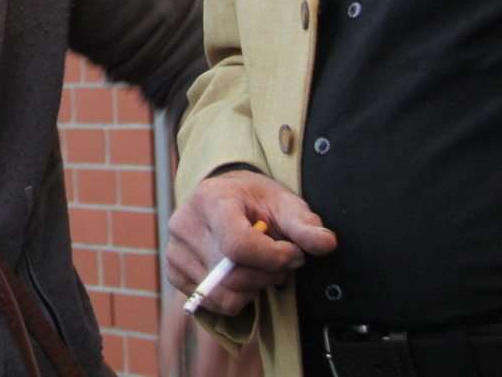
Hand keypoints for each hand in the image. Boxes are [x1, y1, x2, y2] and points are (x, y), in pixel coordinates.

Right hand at [166, 169, 336, 315]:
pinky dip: (235, 296)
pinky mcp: (174, 272)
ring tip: (261, 266)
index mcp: (210, 199)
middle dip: (269, 275)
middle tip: (283, 260)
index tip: (292, 252)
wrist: (225, 198)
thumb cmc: (256, 200)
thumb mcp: (284, 203)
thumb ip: (305, 225)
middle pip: (232, 276)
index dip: (274, 258)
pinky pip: (212, 304)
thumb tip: (327, 243)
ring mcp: (175, 251)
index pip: (238, 246)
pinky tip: (241, 274)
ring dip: (253, 288)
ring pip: (224, 295)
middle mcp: (184, 224)